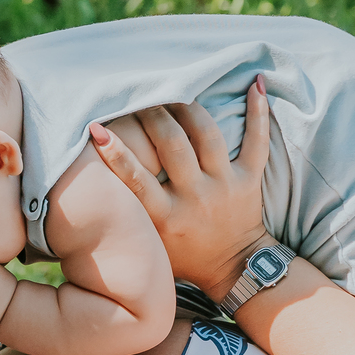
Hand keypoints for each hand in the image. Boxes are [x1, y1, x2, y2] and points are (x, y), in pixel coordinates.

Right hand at [89, 78, 270, 301]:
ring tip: (175, 90)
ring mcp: (226, 186)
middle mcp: (196, 197)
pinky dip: (258, 112)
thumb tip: (96, 188)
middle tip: (141, 98)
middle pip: (173, 145)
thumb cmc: (185, 256)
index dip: (115, 152)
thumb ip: (131, 215)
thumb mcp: (152, 244)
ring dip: (188, 107)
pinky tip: (256, 83)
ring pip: (208, 135)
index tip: (96, 128)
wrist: (236, 271)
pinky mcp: (250, 179)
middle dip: (153, 115)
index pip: (136, 178)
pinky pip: (257, 141)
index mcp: (167, 216)